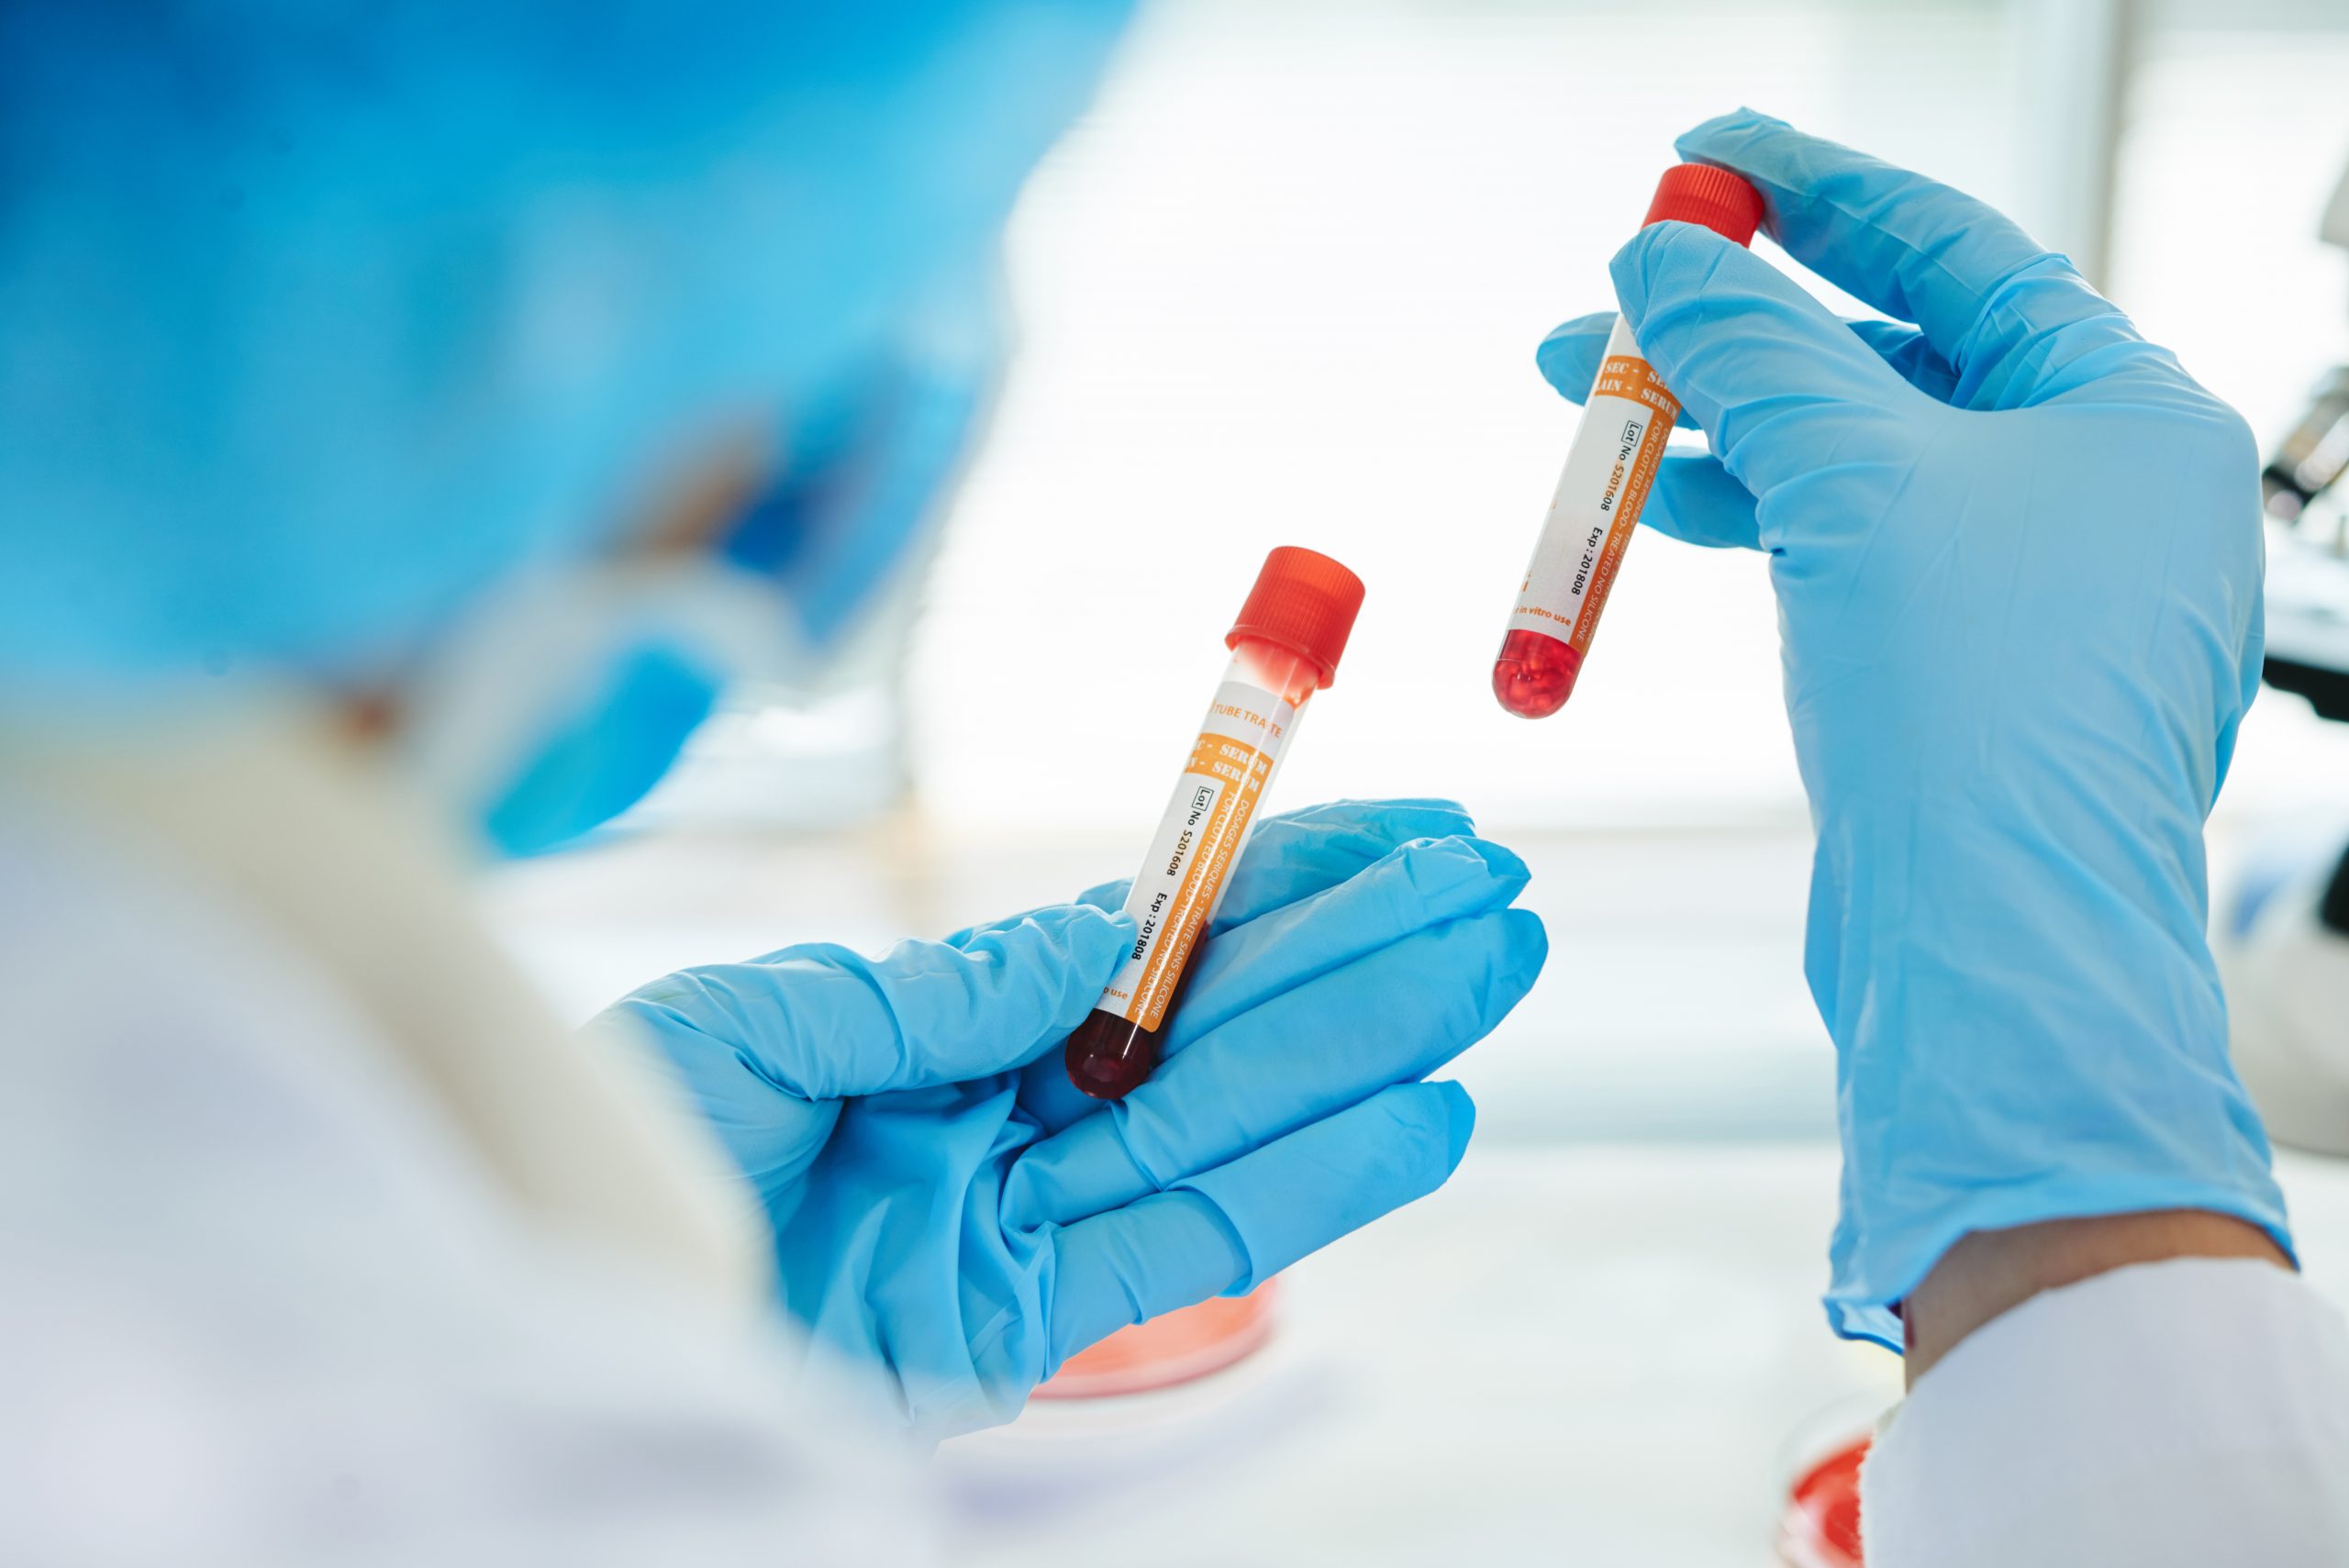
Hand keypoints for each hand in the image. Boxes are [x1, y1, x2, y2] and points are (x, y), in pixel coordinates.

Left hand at [600, 799, 1544, 1434]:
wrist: (522, 1318)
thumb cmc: (599, 1151)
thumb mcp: (767, 1025)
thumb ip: (948, 990)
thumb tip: (1107, 935)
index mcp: (936, 1032)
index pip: (1143, 947)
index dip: (1269, 887)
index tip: (1387, 831)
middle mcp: (1000, 1120)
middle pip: (1211, 1028)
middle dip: (1353, 955)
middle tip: (1489, 890)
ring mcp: (1017, 1226)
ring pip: (1228, 1124)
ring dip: (1369, 1051)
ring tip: (1489, 975)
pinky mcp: (1020, 1333)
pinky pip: (1186, 1247)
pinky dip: (1312, 1187)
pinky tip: (1423, 1116)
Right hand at [1538, 109, 2288, 1347]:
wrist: (1987, 947)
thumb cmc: (1970, 707)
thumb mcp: (1850, 480)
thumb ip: (1751, 348)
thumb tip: (1659, 258)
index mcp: (2125, 411)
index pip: (1953, 250)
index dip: (1814, 191)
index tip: (1700, 158)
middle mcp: (2093, 490)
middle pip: (1892, 355)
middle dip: (1738, 324)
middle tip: (1614, 295)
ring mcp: (2028, 589)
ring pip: (1852, 463)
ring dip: (1717, 425)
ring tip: (1586, 401)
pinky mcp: (1958, 674)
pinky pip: (1843, 552)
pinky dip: (1750, 519)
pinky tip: (1658, 500)